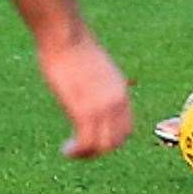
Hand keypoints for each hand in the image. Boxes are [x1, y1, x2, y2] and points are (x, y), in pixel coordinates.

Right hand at [37, 31, 131, 158]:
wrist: (68, 39)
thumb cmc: (76, 51)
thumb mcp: (97, 69)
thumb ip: (100, 84)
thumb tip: (93, 85)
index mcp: (121, 91)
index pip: (127, 127)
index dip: (112, 140)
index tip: (94, 140)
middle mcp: (116, 101)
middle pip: (119, 140)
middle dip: (101, 150)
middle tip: (81, 150)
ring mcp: (102, 106)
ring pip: (104, 145)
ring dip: (88, 154)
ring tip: (72, 152)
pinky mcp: (84, 109)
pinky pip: (87, 142)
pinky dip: (78, 152)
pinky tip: (65, 150)